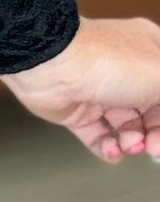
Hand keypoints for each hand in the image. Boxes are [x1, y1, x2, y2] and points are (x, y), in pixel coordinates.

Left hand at [0, 15, 159, 163]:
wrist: (51, 66)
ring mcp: (101, 90)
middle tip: (154, 147)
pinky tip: (112, 150)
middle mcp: (125, 70)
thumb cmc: (106, 61)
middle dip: (156, 133)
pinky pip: (99, 137)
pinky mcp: (77, 110)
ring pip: (128, 126)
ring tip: (127, 144)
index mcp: (149, 51)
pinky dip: (108, 148)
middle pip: (153, 111)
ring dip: (132, 142)